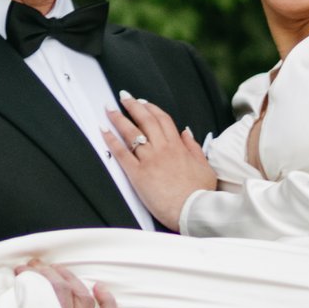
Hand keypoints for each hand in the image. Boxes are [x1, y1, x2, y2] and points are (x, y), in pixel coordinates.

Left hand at [101, 92, 218, 231]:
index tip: (143, 102)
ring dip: (118, 118)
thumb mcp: (204, 167)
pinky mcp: (138, 174)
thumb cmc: (199, 193)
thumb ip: (194, 148)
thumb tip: (186, 133)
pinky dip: (111, 140)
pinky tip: (103, 130)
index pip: (162, 119)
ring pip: (131, 133)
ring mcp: (149, 160)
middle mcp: (162, 149)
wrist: (192, 211)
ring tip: (109, 108)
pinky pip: (121, 153)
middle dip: (132, 106)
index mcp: (178, 147)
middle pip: (145, 120)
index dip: (151, 108)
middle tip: (123, 97)